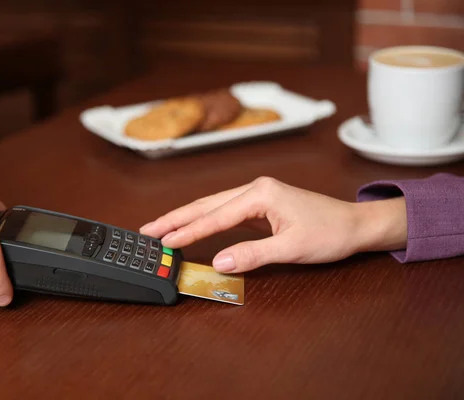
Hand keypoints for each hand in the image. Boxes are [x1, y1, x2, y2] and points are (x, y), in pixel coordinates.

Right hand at [140, 177, 406, 272]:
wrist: (355, 225)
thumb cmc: (330, 232)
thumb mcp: (291, 247)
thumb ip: (252, 254)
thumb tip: (219, 261)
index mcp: (260, 193)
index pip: (215, 216)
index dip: (188, 232)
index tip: (165, 242)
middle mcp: (254, 189)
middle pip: (206, 204)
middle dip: (175, 218)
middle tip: (148, 231)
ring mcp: (256, 196)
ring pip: (212, 206)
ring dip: (186, 218)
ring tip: (161, 229)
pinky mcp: (259, 206)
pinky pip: (224, 212)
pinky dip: (205, 221)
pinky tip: (192, 228)